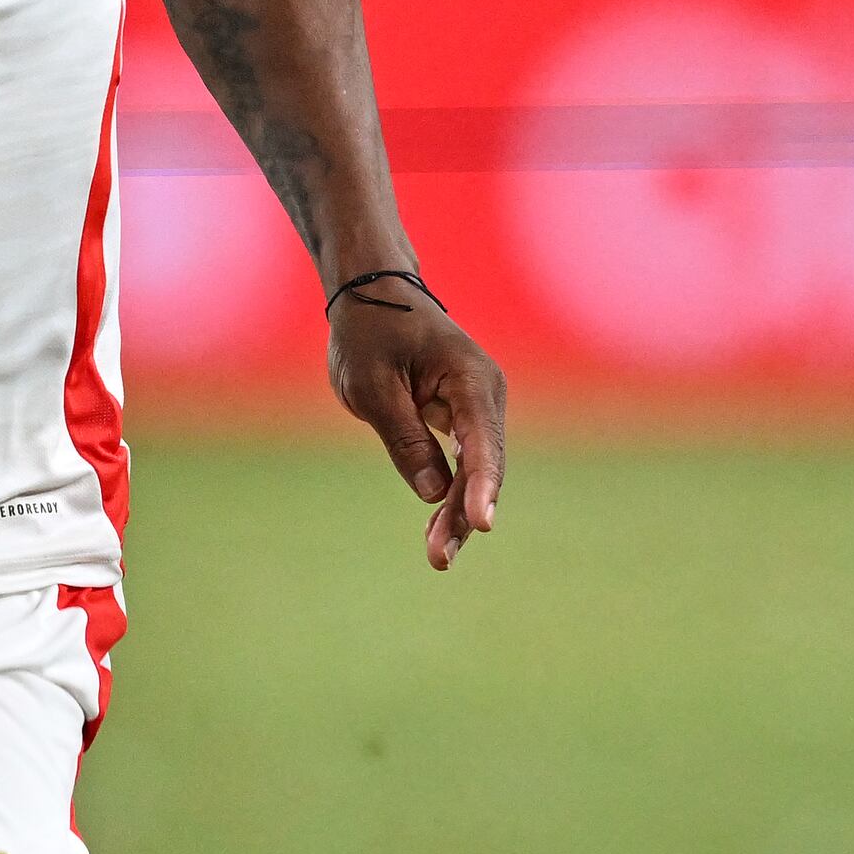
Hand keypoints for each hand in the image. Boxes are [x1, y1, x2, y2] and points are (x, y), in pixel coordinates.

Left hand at [325, 273, 507, 570]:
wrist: (372, 296)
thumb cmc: (369, 332)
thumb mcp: (373, 386)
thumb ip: (404, 438)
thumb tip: (432, 493)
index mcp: (469, 378)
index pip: (482, 442)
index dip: (481, 486)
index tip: (482, 523)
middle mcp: (484, 395)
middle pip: (483, 465)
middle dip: (465, 513)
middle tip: (439, 558)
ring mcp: (476, 408)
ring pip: (475, 470)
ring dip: (459, 512)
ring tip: (439, 557)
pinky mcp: (462, 419)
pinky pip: (463, 464)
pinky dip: (452, 495)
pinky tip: (440, 532)